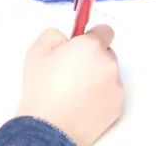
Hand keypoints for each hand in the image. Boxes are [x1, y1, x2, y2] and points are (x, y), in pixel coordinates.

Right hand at [16, 26, 122, 145]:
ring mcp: (115, 86)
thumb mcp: (38, 50)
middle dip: (92, 57)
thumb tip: (64, 37)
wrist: (51, 125)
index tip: (83, 41)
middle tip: (71, 67)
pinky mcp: (117, 106)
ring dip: (96, 75)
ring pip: (108, 73)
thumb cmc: (44, 90)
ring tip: (73, 87)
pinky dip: (99, 94)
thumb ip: (54, 34)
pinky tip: (80, 100)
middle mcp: (108, 64)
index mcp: (90, 46)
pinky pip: (110, 92)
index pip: (104, 30)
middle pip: (106, 52)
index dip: (91, 35)